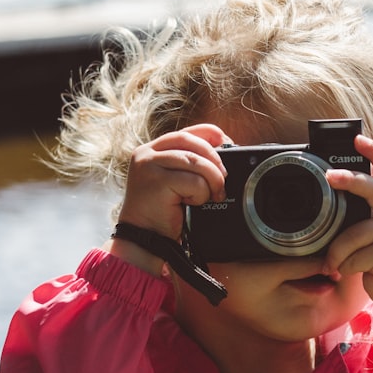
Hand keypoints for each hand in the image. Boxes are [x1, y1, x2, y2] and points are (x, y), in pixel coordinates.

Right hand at [107, 125, 229, 273]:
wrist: (144, 240)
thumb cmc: (162, 213)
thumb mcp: (175, 181)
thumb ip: (189, 164)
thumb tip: (222, 152)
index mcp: (152, 150)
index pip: (186, 132)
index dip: (211, 135)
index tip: (227, 144)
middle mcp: (146, 154)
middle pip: (193, 144)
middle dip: (215, 161)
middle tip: (222, 181)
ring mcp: (149, 166)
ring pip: (196, 162)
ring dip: (211, 181)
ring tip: (209, 196)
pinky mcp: (156, 182)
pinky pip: (194, 181)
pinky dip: (201, 194)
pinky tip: (191, 203)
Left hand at [324, 135, 372, 338]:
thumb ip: (370, 210)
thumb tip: (341, 188)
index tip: (358, 139)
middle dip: (350, 180)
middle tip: (330, 176)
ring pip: (353, 234)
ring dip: (337, 253)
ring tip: (334, 263)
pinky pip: (355, 256)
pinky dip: (345, 267)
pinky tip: (349, 271)